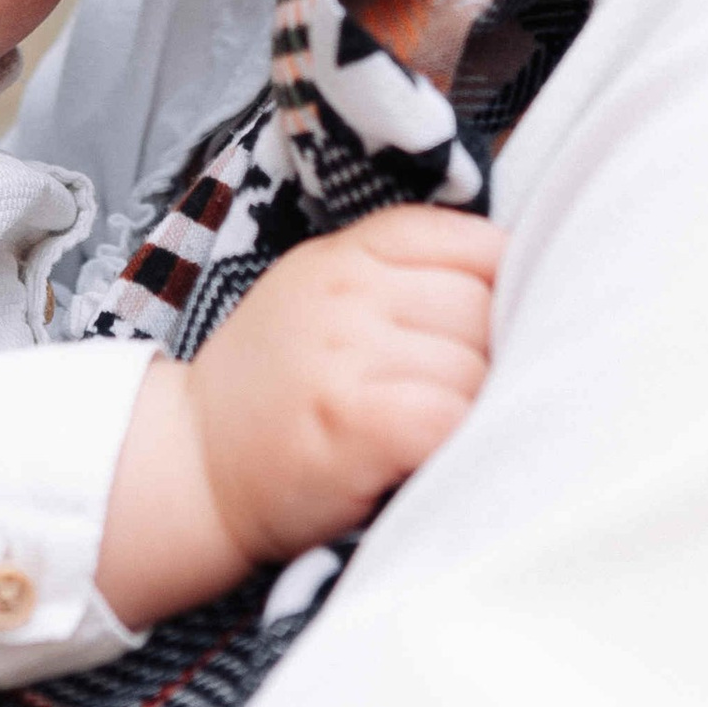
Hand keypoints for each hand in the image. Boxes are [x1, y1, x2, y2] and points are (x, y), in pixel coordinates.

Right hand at [98, 208, 498, 627]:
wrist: (191, 464)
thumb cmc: (274, 388)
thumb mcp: (322, 297)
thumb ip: (401, 277)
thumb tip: (516, 289)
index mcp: (346, 252)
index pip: (474, 242)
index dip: (501, 292)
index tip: (488, 334)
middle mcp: (345, 290)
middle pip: (484, 308)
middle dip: (492, 359)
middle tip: (459, 399)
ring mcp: (345, 353)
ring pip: (474, 368)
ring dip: (473, 411)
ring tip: (433, 434)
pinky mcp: (354, 421)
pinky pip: (449, 418)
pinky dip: (454, 444)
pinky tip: (426, 458)